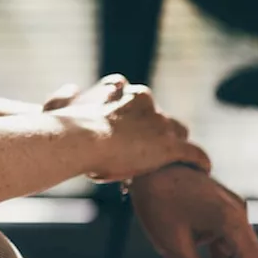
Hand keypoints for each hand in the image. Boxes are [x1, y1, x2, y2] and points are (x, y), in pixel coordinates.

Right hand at [48, 76, 210, 180]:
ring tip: (176, 160)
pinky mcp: (170, 146)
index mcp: (119, 92)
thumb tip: (73, 87)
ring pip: (178, 131)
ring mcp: (159, 123)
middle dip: (156, 128)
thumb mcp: (56, 106)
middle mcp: (144, 101)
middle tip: (148, 149)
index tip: (126, 127)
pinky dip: (198, 161)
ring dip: (176, 143)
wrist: (80, 140)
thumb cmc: (64, 127)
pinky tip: (201, 170)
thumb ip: (63, 96)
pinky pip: (194, 153)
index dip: (132, 112)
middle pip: (158, 113)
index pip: (134, 95)